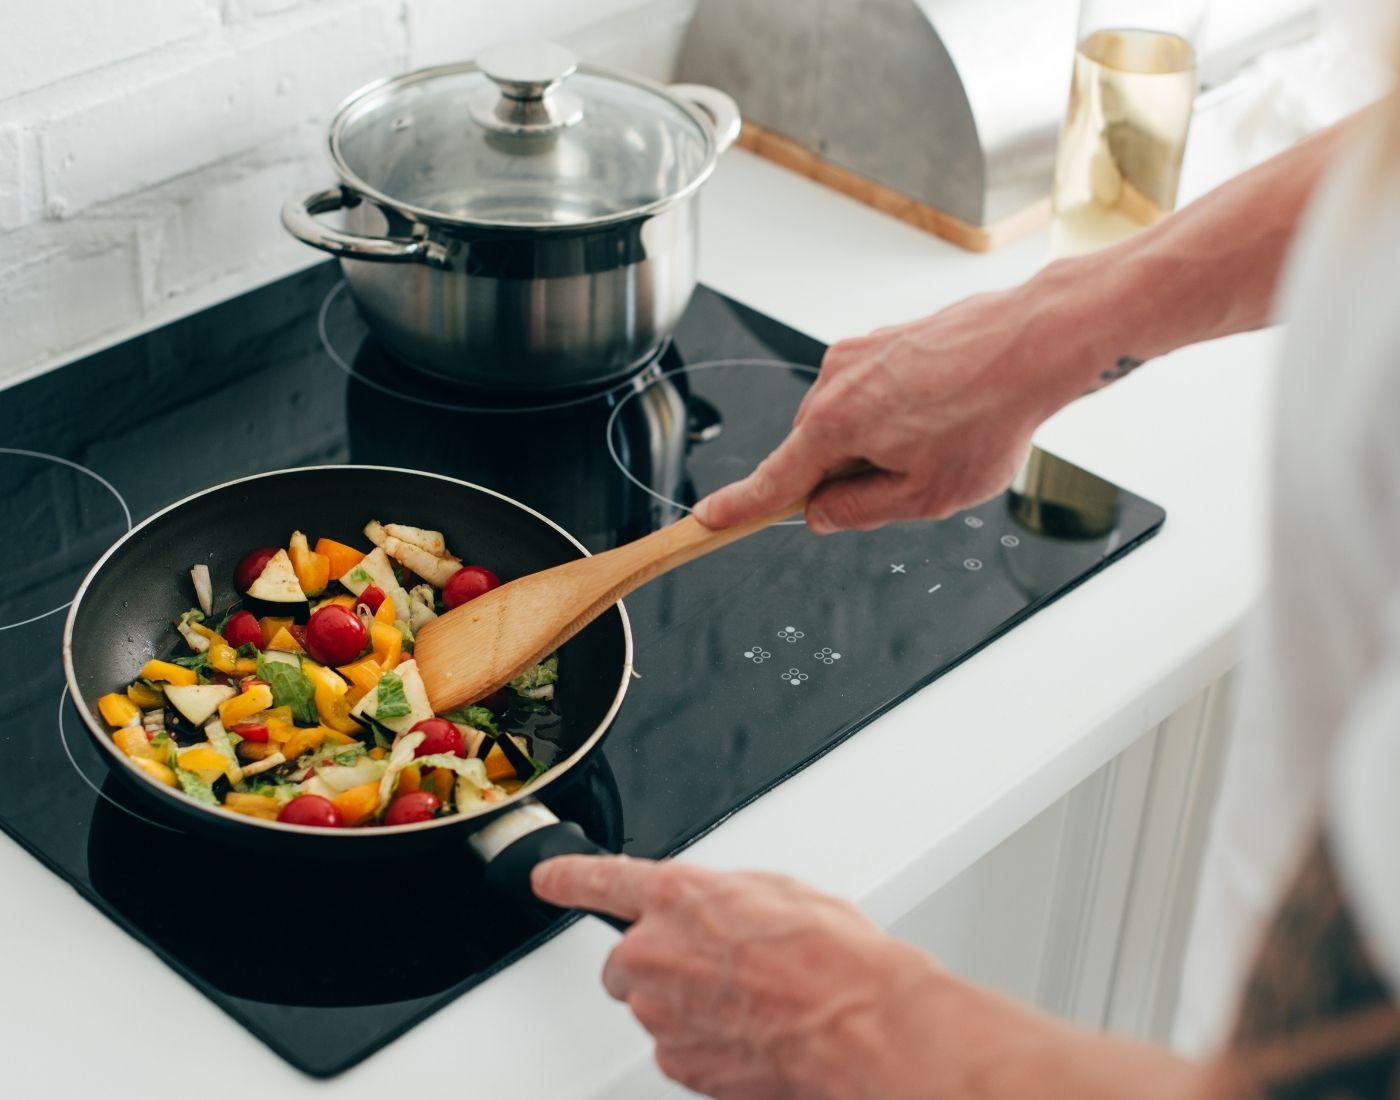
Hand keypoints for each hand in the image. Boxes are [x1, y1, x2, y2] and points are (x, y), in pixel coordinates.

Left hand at [531, 856, 940, 1099]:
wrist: (858, 1024)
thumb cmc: (832, 955)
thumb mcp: (778, 891)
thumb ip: (724, 896)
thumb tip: (718, 910)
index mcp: (675, 896)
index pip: (598, 880)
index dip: (567, 878)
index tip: (547, 878)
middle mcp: (654, 953)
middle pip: (625, 961)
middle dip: (658, 963)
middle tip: (715, 967)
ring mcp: (661, 1013)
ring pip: (654, 1008)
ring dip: (687, 1005)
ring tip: (750, 1001)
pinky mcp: (678, 1063)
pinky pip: (678, 1048)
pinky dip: (705, 1043)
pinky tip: (750, 1031)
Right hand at [692, 275, 1099, 533]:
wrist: (1036, 343)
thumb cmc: (989, 415)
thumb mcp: (925, 495)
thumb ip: (860, 510)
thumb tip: (822, 513)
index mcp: (833, 425)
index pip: (773, 479)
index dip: (739, 507)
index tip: (709, 520)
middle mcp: (834, 381)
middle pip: (815, 451)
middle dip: (848, 475)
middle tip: (912, 479)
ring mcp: (858, 353)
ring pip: (846, 421)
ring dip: (878, 442)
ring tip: (941, 439)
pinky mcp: (883, 340)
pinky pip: (871, 392)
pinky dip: (897, 413)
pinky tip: (946, 413)